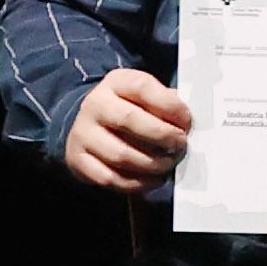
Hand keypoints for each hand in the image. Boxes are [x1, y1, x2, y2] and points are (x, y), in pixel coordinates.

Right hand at [63, 67, 192, 189]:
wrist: (88, 123)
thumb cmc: (130, 109)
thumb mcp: (146, 96)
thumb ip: (168, 104)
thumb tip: (189, 124)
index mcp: (116, 82)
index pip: (143, 88)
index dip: (170, 106)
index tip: (187, 122)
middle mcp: (95, 105)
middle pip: (129, 120)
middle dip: (163, 136)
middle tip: (180, 146)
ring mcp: (82, 133)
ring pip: (121, 154)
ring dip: (152, 164)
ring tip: (169, 163)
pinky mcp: (78, 159)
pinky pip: (110, 178)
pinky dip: (137, 183)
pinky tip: (154, 179)